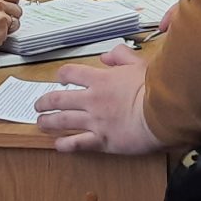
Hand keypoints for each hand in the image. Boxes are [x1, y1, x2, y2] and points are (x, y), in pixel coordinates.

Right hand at [0, 0, 22, 57]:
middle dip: (12, 15)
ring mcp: (0, 15)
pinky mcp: (3, 28)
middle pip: (18, 7)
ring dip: (9, 26)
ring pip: (17, 20)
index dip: (13, 2)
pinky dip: (4, 34)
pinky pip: (11, 31)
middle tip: (1, 21)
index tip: (10, 7)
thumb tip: (6, 5)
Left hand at [33, 45, 161, 154]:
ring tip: (41, 122)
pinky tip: (58, 145)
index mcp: (101, 79)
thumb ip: (121, 55)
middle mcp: (92, 99)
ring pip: (62, 121)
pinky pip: (77, 143)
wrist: (162, 113)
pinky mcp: (102, 140)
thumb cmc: (155, 89)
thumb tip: (107, 56)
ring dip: (48, 122)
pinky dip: (65, 145)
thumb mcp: (139, 63)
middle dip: (45, 101)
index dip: (62, 75)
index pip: (71, 73)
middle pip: (59, 99)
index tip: (58, 79)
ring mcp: (95, 121)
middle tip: (39, 105)